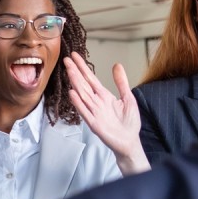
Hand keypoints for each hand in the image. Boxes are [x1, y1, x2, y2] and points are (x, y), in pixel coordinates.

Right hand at [64, 55, 149, 174]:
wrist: (130, 142)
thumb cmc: (129, 123)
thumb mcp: (128, 98)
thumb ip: (121, 82)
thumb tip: (117, 65)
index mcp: (104, 96)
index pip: (90, 78)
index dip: (83, 67)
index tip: (75, 56)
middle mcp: (97, 103)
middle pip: (84, 84)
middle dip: (75, 72)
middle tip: (67, 59)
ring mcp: (94, 113)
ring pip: (83, 95)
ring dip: (76, 83)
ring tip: (69, 71)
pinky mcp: (95, 124)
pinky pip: (85, 112)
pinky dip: (78, 103)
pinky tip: (73, 94)